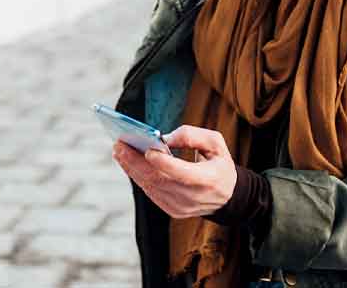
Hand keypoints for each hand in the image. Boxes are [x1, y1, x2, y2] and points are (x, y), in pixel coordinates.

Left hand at [111, 124, 235, 218]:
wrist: (227, 196)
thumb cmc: (219, 164)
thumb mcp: (216, 143)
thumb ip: (192, 136)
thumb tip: (164, 138)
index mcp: (208, 180)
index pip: (182, 173)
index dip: (164, 163)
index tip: (148, 150)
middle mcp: (193, 197)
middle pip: (159, 180)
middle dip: (136, 162)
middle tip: (120, 145)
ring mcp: (181, 207)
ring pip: (150, 187)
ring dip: (132, 169)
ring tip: (119, 151)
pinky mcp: (172, 210)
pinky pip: (151, 193)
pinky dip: (138, 177)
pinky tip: (128, 163)